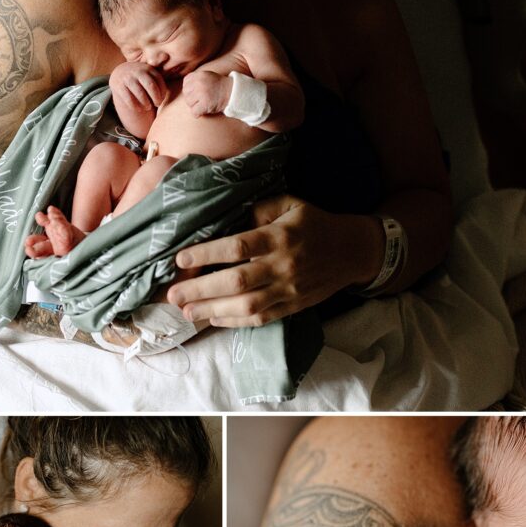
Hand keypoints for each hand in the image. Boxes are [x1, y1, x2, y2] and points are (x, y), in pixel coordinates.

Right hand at [109, 61, 166, 113]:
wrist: (120, 73)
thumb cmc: (141, 78)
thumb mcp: (150, 74)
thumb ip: (160, 77)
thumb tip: (168, 62)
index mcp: (148, 68)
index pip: (159, 81)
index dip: (162, 93)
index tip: (161, 100)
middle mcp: (138, 71)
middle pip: (151, 86)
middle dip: (156, 98)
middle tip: (157, 104)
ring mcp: (128, 78)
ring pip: (140, 93)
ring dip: (146, 103)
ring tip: (148, 107)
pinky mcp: (119, 86)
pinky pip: (129, 98)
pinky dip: (135, 106)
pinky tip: (139, 109)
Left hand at [166, 196, 368, 326]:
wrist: (352, 251)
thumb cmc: (313, 224)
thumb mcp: (288, 204)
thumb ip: (256, 211)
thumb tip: (223, 224)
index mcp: (280, 237)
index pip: (238, 246)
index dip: (207, 253)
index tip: (181, 258)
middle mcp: (284, 266)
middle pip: (237, 282)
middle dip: (201, 289)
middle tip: (172, 294)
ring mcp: (290, 290)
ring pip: (247, 306)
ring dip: (213, 310)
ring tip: (186, 312)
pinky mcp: (293, 307)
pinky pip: (261, 319)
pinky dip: (235, 322)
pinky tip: (214, 319)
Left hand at [181, 69, 229, 116]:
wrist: (234, 92)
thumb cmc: (220, 86)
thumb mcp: (207, 76)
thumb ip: (196, 79)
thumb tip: (184, 89)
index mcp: (199, 74)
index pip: (185, 83)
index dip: (190, 90)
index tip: (198, 92)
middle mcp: (199, 82)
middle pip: (186, 94)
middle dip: (192, 99)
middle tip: (202, 100)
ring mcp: (202, 93)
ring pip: (189, 103)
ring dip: (195, 106)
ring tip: (204, 104)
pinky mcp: (205, 103)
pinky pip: (194, 112)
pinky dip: (198, 114)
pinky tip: (203, 111)